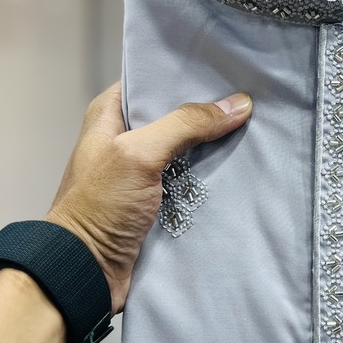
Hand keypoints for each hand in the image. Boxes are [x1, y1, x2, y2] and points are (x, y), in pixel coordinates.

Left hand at [46, 82, 251, 312]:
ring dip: (216, 147)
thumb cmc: (98, 208)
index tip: (226, 68)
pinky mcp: (157, 204)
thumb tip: (238, 105)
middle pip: (175, 116)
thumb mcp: (138, 154)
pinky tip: (244, 168)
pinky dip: (213, 179)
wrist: (84, 274)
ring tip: (257, 129)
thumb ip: (185, 125)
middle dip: (209, 111)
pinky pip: (191, 183)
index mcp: (108, 117)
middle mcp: (125, 141)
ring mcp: (142, 174)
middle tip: (251, 99)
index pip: (151, 80)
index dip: (185, 74)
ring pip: (188, 151)